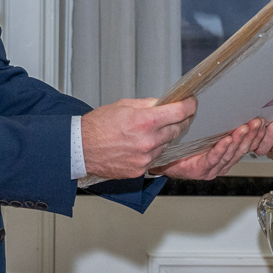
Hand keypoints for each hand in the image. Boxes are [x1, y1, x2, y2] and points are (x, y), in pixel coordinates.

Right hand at [81, 97, 195, 178]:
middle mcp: (148, 141)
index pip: (180, 112)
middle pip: (178, 129)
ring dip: (165, 137)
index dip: (190, 105)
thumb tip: (163, 104)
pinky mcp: (141, 169)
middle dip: (181, 121)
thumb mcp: (123, 105)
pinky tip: (142, 145)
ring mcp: (146, 157)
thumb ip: (147, 105)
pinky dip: (153, 150)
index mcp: (145, 121)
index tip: (191, 103)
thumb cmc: (97, 126)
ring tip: (151, 131)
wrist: (81, 149)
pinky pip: (155, 157)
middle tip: (177, 115)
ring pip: (167, 144)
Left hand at [159, 120, 262, 180]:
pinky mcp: (202, 170)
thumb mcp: (207, 132)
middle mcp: (222, 162)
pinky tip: (227, 140)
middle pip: (241, 149)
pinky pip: (213, 158)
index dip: (256, 134)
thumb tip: (231, 103)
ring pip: (230, 154)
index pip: (246, 144)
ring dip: (239, 140)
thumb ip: (220, 124)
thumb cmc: (184, 145)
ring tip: (245, 128)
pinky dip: (221, 149)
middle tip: (257, 122)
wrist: (164, 159)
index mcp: (226, 153)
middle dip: (251, 135)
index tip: (262, 122)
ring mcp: (213, 167)